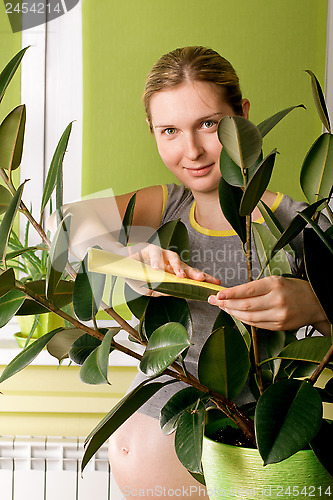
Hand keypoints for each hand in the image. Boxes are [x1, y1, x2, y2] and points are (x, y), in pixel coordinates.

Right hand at [129, 243, 220, 283]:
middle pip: (185, 265)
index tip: (214, 284)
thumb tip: (176, 294)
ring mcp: (160, 254)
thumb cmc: (137, 277)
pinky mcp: (148, 248)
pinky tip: (155, 268)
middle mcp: (169, 261)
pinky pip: (153, 253)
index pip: (190, 274)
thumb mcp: (149, 289)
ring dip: (176, 266)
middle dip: (194, 272)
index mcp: (172, 271)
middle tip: (201, 279)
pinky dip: (154, 261)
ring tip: (179, 276)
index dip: (203, 278)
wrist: (120, 265)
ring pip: (172, 256)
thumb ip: (162, 291)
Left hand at [208, 276, 329, 333]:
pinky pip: (256, 325)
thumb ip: (256, 287)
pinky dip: (244, 320)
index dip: (231, 293)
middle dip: (227, 304)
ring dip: (233, 313)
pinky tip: (236, 315)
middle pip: (245, 305)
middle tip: (215, 301)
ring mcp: (278, 315)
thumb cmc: (292, 288)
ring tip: (223, 308)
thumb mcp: (275, 280)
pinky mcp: (279, 326)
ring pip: (249, 317)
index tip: (218, 294)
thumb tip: (232, 293)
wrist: (315, 302)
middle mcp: (277, 300)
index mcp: (274, 285)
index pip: (247, 290)